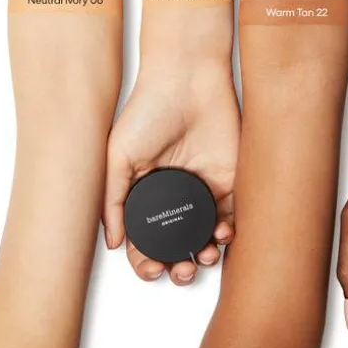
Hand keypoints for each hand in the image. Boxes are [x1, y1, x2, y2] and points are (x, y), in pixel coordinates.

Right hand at [102, 73, 238, 285]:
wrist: (186, 78)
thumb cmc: (148, 109)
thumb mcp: (119, 155)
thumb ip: (114, 199)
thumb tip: (114, 243)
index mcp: (147, 190)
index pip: (146, 237)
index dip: (147, 260)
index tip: (152, 269)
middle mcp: (175, 192)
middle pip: (178, 242)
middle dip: (179, 265)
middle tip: (181, 270)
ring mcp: (202, 186)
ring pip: (205, 235)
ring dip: (205, 253)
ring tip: (203, 255)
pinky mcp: (229, 177)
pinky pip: (233, 214)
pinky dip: (229, 231)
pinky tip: (222, 233)